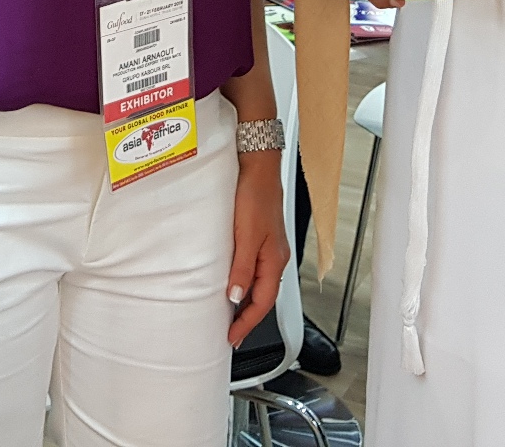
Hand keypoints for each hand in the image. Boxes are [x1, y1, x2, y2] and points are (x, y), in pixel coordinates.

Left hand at [225, 149, 288, 346]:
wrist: (258, 166)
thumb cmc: (255, 195)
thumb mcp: (245, 235)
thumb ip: (242, 268)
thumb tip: (235, 297)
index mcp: (275, 261)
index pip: (262, 304)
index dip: (247, 324)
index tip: (232, 338)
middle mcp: (275, 257)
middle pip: (263, 298)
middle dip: (247, 319)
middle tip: (230, 334)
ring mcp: (269, 248)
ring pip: (259, 284)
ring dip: (246, 302)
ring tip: (229, 316)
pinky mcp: (261, 237)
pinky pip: (255, 270)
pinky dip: (245, 283)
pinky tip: (233, 282)